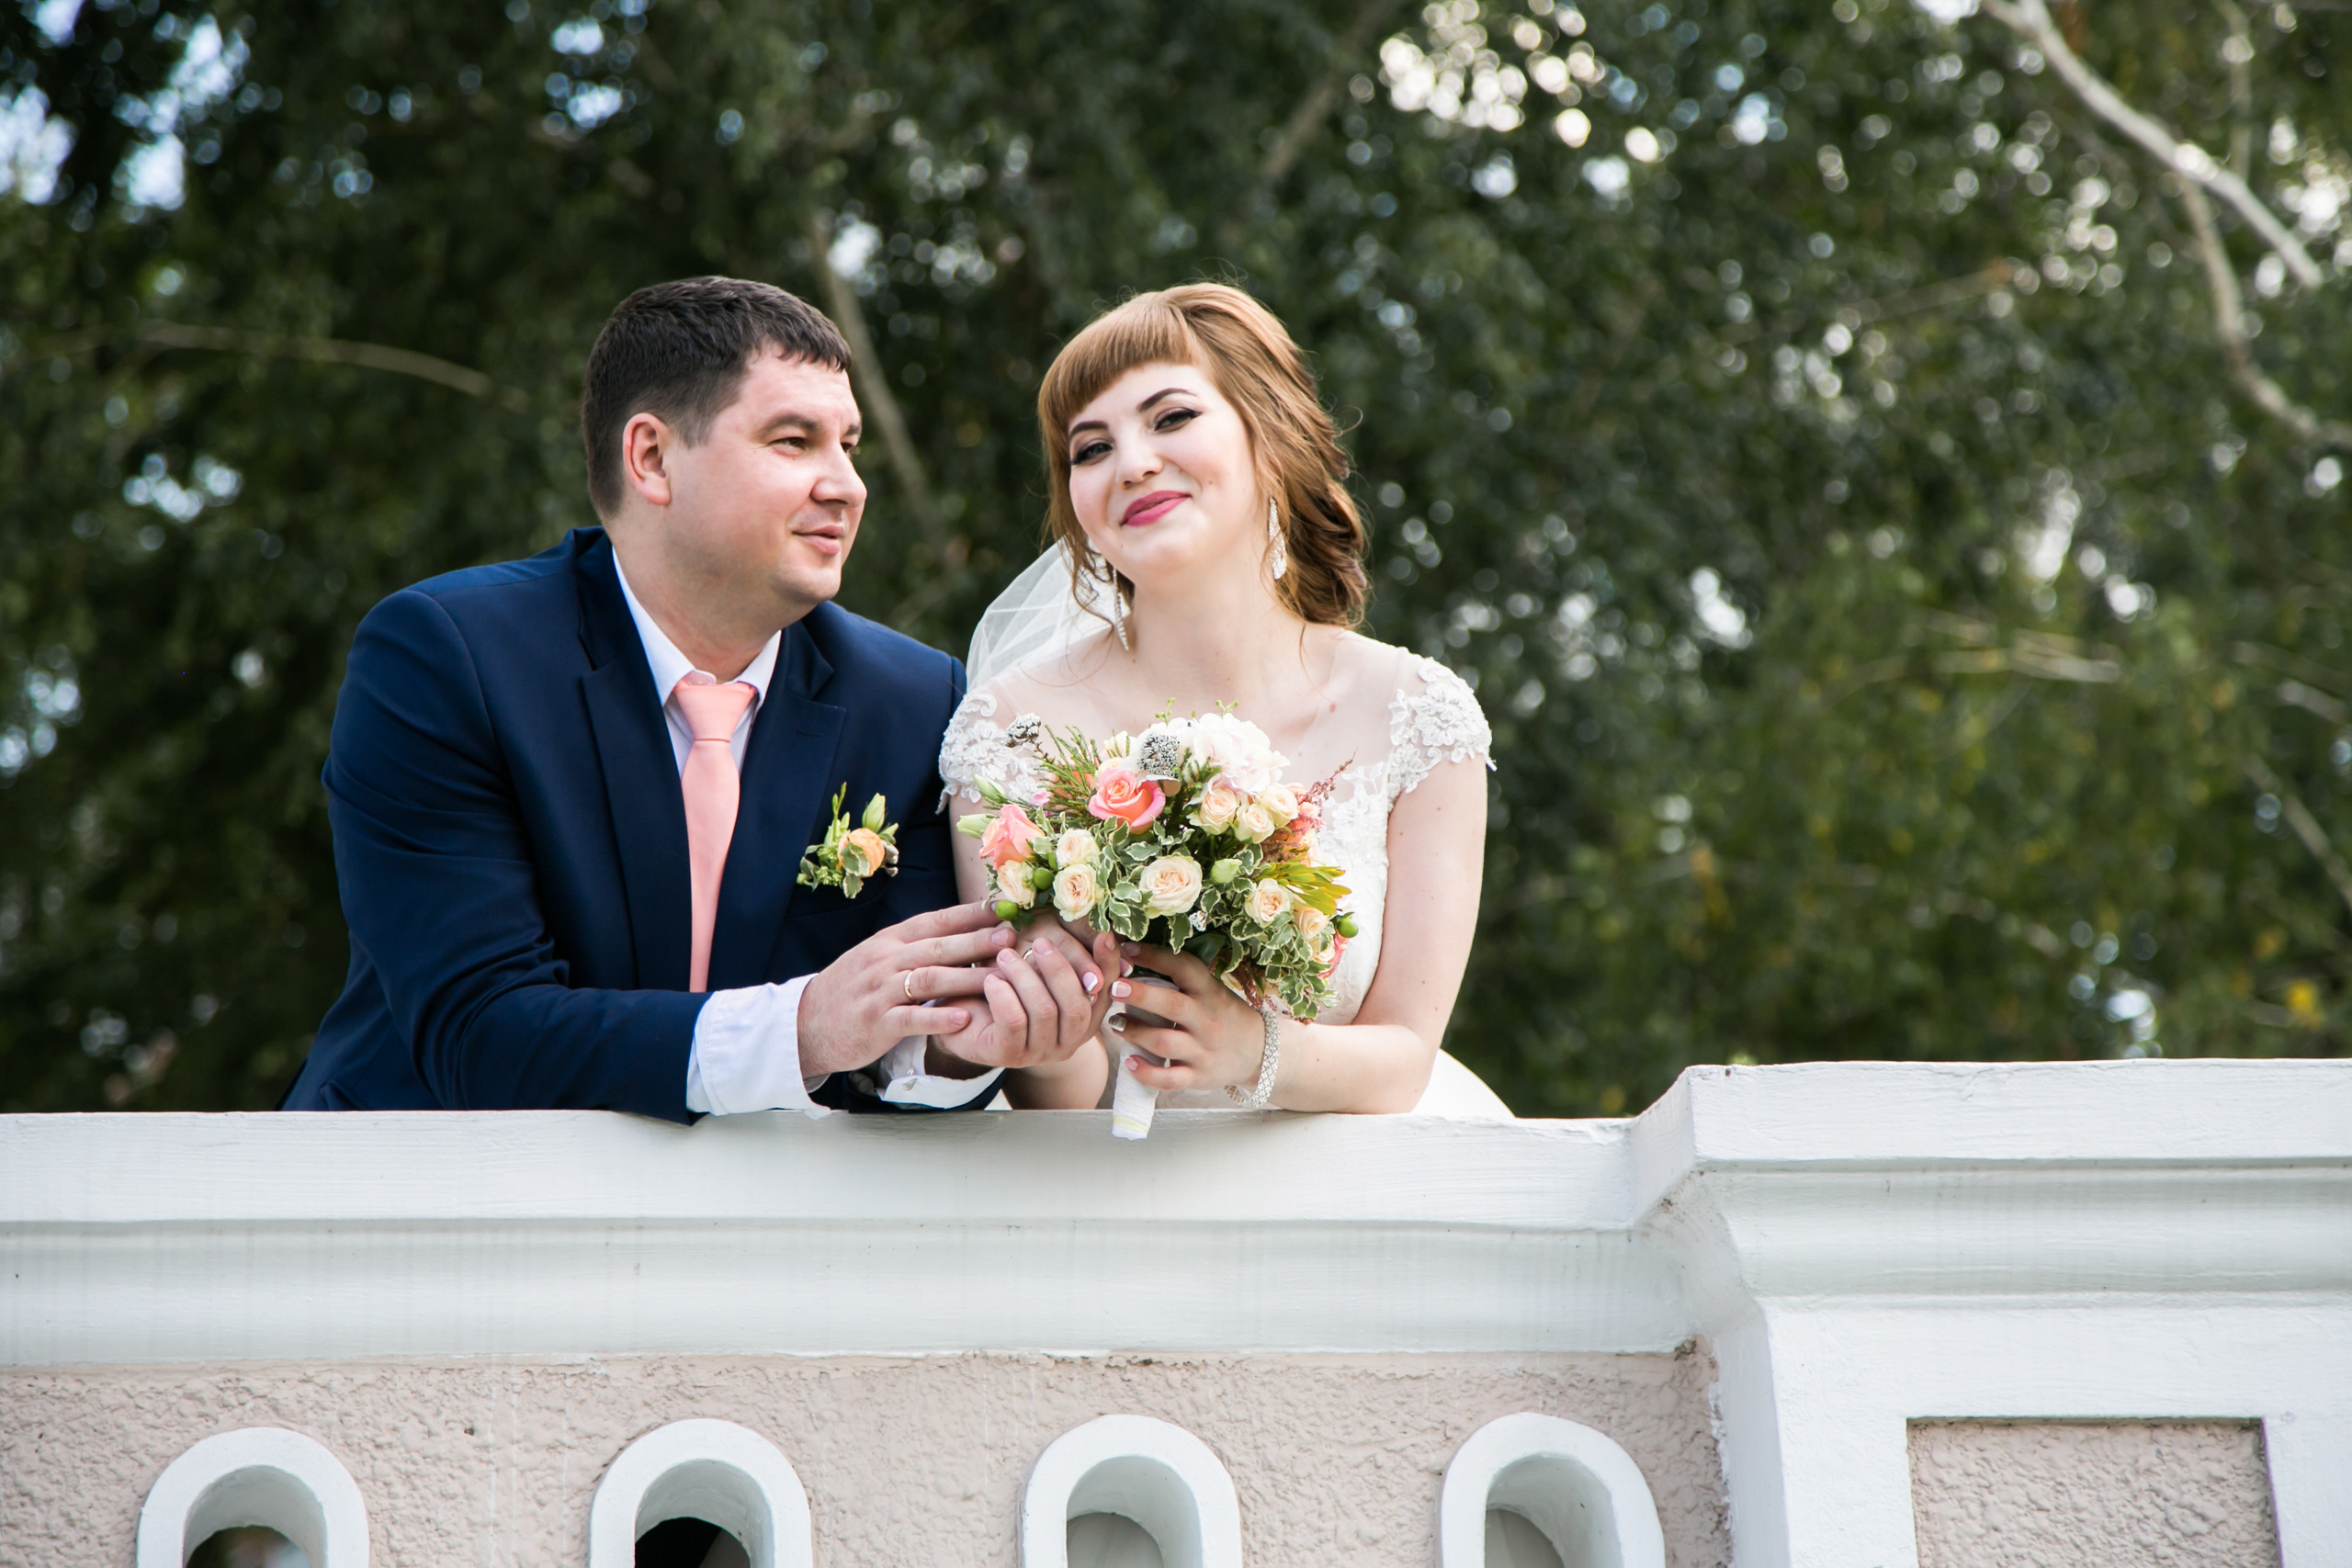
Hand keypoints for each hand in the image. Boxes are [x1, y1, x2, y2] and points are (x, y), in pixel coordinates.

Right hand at [796, 901, 1025, 1076]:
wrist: (807, 1023)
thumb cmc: (853, 989)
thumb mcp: (878, 956)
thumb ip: (913, 944)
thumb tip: (959, 928)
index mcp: (889, 941)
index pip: (935, 921)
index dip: (970, 914)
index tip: (1004, 908)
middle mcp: (885, 960)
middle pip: (938, 947)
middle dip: (977, 941)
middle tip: (1011, 937)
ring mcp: (880, 991)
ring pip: (930, 979)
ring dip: (968, 978)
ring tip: (1000, 978)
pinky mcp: (877, 1023)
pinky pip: (912, 1018)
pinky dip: (938, 1017)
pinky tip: (964, 1018)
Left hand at [928, 917, 1124, 1074]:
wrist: (960, 1018)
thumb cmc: (1006, 988)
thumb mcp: (1038, 966)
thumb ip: (1067, 953)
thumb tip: (1102, 932)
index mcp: (1084, 1018)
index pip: (1106, 992)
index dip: (1107, 964)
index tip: (1104, 935)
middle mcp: (1068, 1041)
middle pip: (1078, 1006)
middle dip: (1059, 969)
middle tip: (1041, 942)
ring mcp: (1039, 1052)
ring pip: (1044, 1011)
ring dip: (1024, 976)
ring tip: (1005, 956)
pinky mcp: (1009, 1054)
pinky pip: (1014, 1021)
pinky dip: (1003, 994)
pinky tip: (992, 980)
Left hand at [1105, 944, 1274, 1095]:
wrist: (1259, 1052)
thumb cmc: (1224, 1014)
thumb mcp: (1212, 990)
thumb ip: (1182, 978)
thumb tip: (1136, 955)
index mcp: (1210, 992)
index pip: (1184, 968)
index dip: (1155, 956)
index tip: (1128, 949)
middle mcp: (1207, 1020)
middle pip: (1171, 1005)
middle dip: (1140, 995)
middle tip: (1112, 987)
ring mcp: (1203, 1051)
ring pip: (1165, 1042)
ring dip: (1135, 1032)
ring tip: (1115, 1023)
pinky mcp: (1198, 1077)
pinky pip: (1170, 1079)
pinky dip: (1147, 1073)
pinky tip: (1129, 1062)